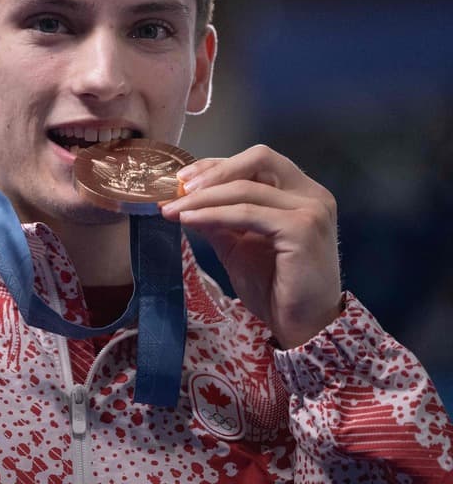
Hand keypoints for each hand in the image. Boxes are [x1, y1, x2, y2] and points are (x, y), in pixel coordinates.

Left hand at [160, 144, 342, 347]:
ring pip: (245, 187)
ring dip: (202, 197)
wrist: (302, 327)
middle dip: (213, 170)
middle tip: (178, 187)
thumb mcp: (238, 245)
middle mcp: (311, 194)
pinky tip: (189, 220)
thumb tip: (183, 199)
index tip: (180, 179)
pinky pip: (246, 213)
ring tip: (173, 208)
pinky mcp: (302, 228)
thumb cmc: (275, 288)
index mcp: (300, 193)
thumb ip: (217, 219)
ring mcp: (311, 209)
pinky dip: (213, 213)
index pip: (255, 162)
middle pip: (258, 158)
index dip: (216, 165)